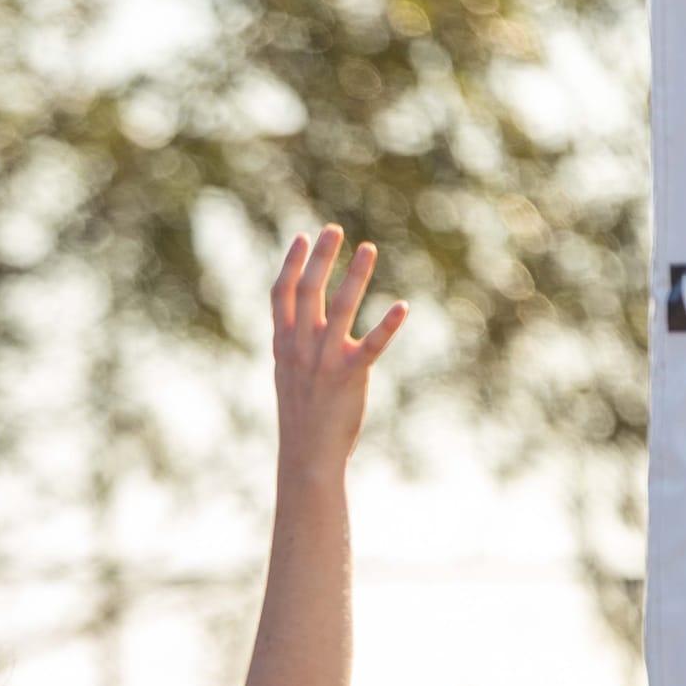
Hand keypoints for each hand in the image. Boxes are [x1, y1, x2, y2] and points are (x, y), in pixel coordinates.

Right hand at [272, 226, 406, 473]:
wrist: (307, 456)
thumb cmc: (301, 417)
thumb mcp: (289, 376)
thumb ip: (295, 345)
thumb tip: (306, 319)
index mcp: (283, 346)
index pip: (281, 296)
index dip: (291, 264)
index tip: (301, 237)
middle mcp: (301, 348)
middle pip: (309, 291)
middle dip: (320, 257)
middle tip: (333, 229)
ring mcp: (325, 361)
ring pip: (340, 308)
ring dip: (355, 275)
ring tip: (368, 249)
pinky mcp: (350, 375)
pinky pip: (372, 344)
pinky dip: (388, 325)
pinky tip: (403, 307)